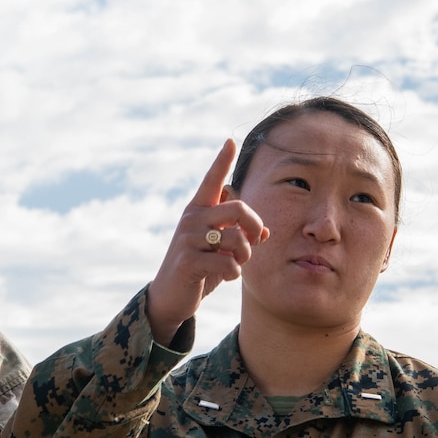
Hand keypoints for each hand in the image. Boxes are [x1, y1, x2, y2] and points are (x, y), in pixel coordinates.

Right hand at [146, 140, 267, 342]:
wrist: (171, 296)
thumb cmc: (200, 268)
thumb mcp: (221, 250)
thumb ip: (240, 237)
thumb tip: (266, 232)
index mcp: (199, 210)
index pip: (212, 180)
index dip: (222, 161)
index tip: (231, 141)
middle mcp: (192, 218)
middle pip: (239, 208)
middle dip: (254, 226)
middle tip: (253, 243)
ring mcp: (188, 239)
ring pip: (236, 239)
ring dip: (246, 255)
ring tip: (237, 263)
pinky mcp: (188, 261)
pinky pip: (228, 263)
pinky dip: (234, 272)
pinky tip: (226, 276)